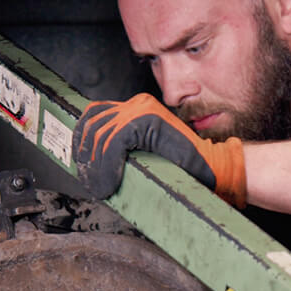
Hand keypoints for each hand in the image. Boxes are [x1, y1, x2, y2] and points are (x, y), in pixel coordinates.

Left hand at [73, 93, 246, 206]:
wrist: (210, 167)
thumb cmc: (180, 166)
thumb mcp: (143, 152)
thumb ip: (123, 148)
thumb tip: (89, 160)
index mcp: (136, 107)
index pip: (95, 115)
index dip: (81, 139)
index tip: (80, 164)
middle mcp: (137, 103)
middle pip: (93, 124)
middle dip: (85, 155)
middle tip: (88, 180)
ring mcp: (143, 110)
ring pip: (101, 136)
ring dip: (95, 166)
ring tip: (98, 186)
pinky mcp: (147, 121)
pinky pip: (113, 143)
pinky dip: (106, 166)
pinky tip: (108, 183)